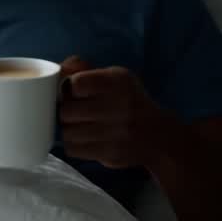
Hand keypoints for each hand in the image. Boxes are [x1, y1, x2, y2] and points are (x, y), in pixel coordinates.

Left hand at [58, 56, 177, 168]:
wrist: (160, 137)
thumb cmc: (129, 102)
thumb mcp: (115, 78)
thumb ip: (84, 69)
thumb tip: (61, 67)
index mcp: (119, 81)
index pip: (77, 84)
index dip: (68, 89)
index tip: (73, 93)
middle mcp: (121, 106)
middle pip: (67, 110)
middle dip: (65, 111)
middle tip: (71, 112)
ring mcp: (118, 132)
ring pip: (67, 132)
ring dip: (68, 130)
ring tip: (77, 126)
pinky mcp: (111, 154)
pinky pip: (74, 149)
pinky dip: (73, 144)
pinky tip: (83, 139)